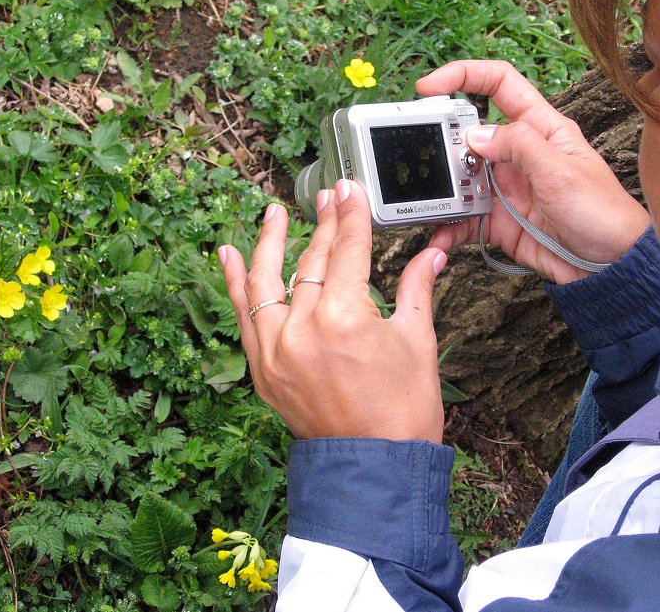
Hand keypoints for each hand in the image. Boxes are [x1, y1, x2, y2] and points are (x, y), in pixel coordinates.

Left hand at [218, 179, 447, 442]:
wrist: (376, 468)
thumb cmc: (403, 412)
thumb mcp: (416, 342)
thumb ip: (416, 289)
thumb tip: (431, 254)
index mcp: (344, 318)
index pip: (347, 250)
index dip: (351, 216)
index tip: (349, 191)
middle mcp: (302, 329)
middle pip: (311, 261)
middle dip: (323, 225)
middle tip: (329, 198)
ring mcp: (276, 350)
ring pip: (267, 281)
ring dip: (268, 242)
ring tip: (272, 212)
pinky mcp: (262, 370)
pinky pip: (243, 317)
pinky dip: (233, 284)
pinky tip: (228, 254)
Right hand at [417, 60, 648, 283]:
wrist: (609, 267)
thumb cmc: (601, 213)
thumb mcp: (561, 170)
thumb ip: (519, 144)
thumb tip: (475, 133)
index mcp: (540, 128)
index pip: (500, 84)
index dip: (464, 75)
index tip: (430, 87)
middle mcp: (519, 154)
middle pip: (468, 132)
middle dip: (443, 140)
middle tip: (426, 155)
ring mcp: (506, 187)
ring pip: (459, 177)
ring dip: (442, 188)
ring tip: (430, 199)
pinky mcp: (498, 220)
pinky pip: (463, 218)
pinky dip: (448, 226)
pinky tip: (440, 234)